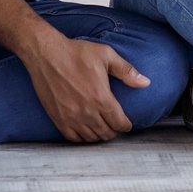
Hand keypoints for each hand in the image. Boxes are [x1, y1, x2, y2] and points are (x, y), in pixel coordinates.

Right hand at [22, 31, 148, 142]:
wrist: (46, 54)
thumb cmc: (76, 53)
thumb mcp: (106, 55)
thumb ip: (127, 71)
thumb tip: (146, 83)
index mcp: (101, 98)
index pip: (120, 123)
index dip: (126, 124)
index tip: (126, 122)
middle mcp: (87, 112)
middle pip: (107, 133)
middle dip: (114, 130)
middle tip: (115, 125)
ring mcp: (71, 117)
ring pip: (91, 138)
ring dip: (99, 135)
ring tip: (102, 128)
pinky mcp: (58, 118)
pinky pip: (73, 138)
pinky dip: (82, 138)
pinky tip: (86, 131)